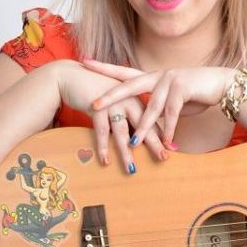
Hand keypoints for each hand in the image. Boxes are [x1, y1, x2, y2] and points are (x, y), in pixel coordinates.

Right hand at [52, 60, 167, 171]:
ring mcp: (113, 103)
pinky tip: (106, 161)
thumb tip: (138, 136)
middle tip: (164, 158)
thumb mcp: (117, 102)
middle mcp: (128, 100)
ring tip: (132, 170)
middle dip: (154, 143)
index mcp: (136, 98)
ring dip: (126, 153)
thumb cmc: (97, 91)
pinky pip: (101, 131)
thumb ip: (128, 116)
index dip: (161, 134)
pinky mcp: (97, 106)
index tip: (172, 149)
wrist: (74, 76)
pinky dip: (103, 147)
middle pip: (144, 124)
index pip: (151, 119)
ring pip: (122, 132)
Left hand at [82, 59, 235, 147]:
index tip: (86, 63)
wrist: (223, 85)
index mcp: (153, 77)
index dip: (105, 68)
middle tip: (93, 105)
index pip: (125, 72)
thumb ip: (159, 108)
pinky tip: (165, 142)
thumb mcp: (174, 101)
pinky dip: (168, 129)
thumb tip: (149, 123)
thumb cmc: (198, 93)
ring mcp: (170, 80)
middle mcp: (159, 75)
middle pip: (129, 84)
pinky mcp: (183, 87)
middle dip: (111, 96)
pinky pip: (171, 112)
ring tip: (132, 143)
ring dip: (143, 127)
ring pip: (151, 106)